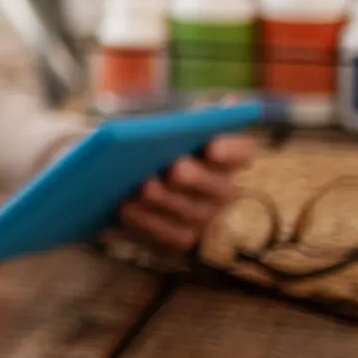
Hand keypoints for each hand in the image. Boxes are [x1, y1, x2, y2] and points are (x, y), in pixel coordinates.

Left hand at [114, 133, 254, 252]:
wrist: (117, 172)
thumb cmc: (139, 141)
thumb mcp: (144, 125)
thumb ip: (156, 121)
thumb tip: (155, 120)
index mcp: (222, 155)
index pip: (241, 152)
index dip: (230, 150)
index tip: (213, 146)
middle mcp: (220, 189)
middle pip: (218, 187)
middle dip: (196, 178)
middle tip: (175, 169)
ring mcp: (201, 217)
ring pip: (193, 215)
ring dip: (167, 201)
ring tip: (143, 188)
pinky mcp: (176, 237)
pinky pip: (168, 237)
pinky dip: (146, 222)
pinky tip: (124, 209)